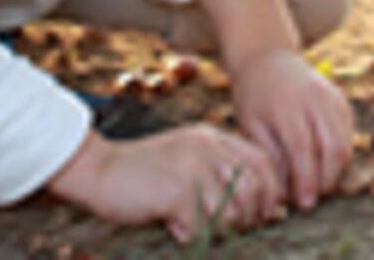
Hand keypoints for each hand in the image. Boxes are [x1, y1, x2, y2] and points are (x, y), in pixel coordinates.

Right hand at [48, 123, 284, 243]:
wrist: (100, 170)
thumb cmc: (147, 175)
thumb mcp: (189, 162)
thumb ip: (225, 178)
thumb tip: (274, 212)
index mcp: (212, 138)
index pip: (263, 163)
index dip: (271, 194)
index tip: (263, 215)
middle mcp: (205, 148)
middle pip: (254, 191)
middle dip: (247, 219)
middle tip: (222, 228)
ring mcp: (191, 167)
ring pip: (231, 214)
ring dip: (216, 231)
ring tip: (192, 225)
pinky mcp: (176, 191)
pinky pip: (201, 229)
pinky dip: (189, 236)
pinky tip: (172, 225)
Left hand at [229, 46, 353, 211]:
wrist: (267, 57)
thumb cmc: (253, 94)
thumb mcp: (251, 122)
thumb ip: (269, 155)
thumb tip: (283, 192)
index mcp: (287, 105)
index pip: (303, 150)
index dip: (306, 180)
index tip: (305, 204)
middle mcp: (314, 99)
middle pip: (332, 148)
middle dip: (326, 180)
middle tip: (312, 198)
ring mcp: (331, 97)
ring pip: (345, 143)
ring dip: (336, 171)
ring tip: (317, 183)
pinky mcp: (340, 100)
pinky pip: (348, 134)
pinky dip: (340, 153)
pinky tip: (323, 162)